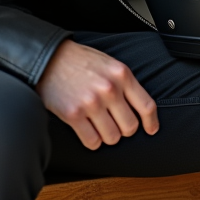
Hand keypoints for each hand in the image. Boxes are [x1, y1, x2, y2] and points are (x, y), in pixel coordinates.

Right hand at [35, 40, 158, 149]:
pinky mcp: (73, 114)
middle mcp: (109, 89)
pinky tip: (86, 130)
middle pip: (130, 127)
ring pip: (112, 138)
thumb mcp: (108, 63)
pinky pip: (92, 141)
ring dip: (106, 136)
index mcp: (121, 74)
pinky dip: (91, 140)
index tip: (150, 129)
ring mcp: (91, 103)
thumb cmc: (79, 61)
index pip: (146, 106)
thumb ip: (125, 83)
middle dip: (123, 129)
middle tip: (113, 123)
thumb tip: (139, 110)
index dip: (151, 122)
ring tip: (98, 125)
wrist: (48, 58)